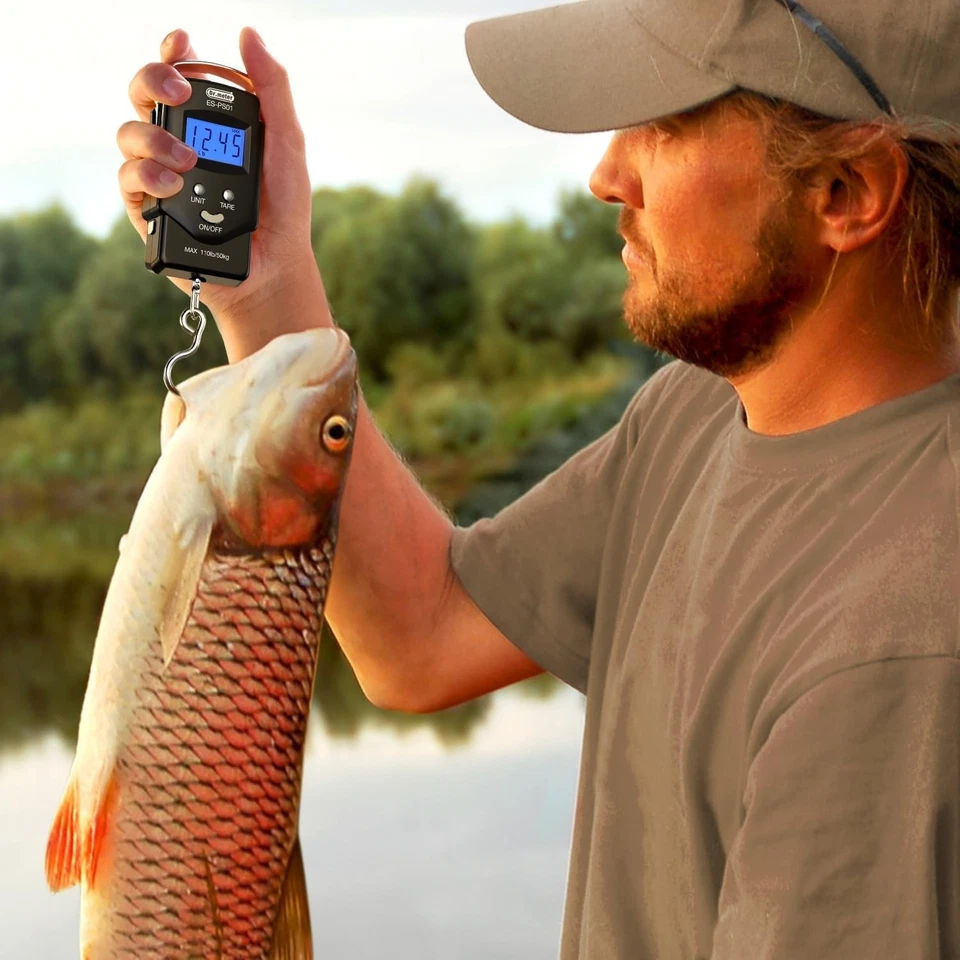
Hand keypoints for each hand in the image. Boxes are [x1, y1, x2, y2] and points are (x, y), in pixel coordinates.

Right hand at [117, 27, 331, 329]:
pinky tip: (171, 184)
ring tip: (186, 160)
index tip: (181, 44)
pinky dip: (147, 175)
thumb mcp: (287, 145)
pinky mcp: (148, 209)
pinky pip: (128, 178)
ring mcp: (160, 174)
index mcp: (210, 123)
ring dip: (153, 137)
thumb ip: (272, 91)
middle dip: (153, 82)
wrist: (274, 267)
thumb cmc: (284, 209)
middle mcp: (178, 142)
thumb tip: (249, 35)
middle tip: (180, 95)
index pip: (179, 76)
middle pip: (143, 95)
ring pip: (129, 134)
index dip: (172, 54)